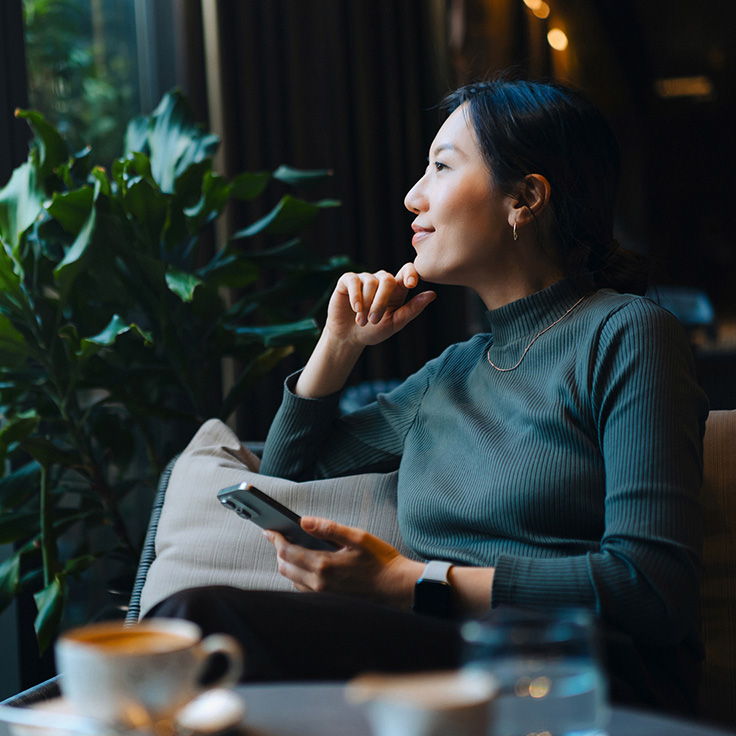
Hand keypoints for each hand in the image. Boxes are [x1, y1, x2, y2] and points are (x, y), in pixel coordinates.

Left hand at [263, 517, 423, 609]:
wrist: (397, 589)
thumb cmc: (380, 561)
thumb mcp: (358, 537)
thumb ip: (329, 528)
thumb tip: (304, 521)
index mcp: (324, 565)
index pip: (287, 551)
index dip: (275, 539)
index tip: (269, 529)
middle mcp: (319, 583)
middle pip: (285, 566)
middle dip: (279, 550)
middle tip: (279, 536)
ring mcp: (322, 595)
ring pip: (292, 579)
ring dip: (287, 563)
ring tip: (291, 547)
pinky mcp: (328, 602)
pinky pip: (303, 588)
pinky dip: (297, 575)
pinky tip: (305, 565)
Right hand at [324, 263, 435, 347]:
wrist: (349, 337)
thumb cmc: (374, 331)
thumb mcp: (395, 323)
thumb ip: (412, 309)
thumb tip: (432, 294)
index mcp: (396, 289)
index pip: (407, 271)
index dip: (411, 273)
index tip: (411, 284)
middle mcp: (381, 280)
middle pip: (387, 280)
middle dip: (381, 301)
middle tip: (374, 320)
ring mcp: (364, 278)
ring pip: (370, 282)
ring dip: (366, 305)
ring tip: (362, 322)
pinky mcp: (347, 280)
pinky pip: (353, 281)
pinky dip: (355, 296)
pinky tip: (356, 309)